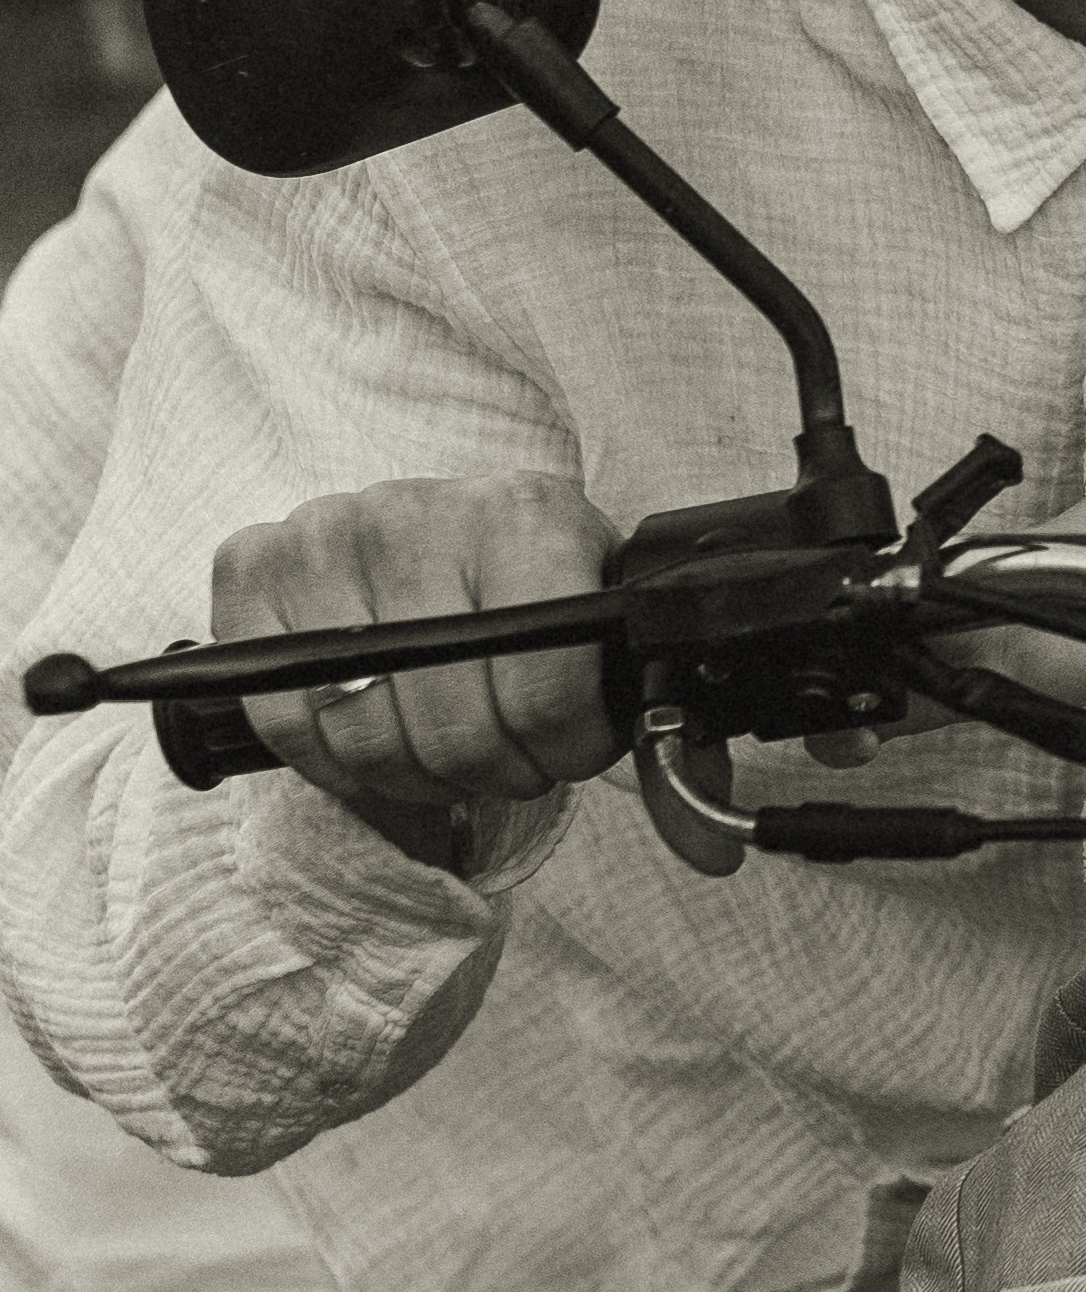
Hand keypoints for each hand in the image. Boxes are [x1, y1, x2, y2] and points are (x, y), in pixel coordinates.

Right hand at [214, 475, 623, 814]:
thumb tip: (629, 726)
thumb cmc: (524, 577)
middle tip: (506, 760)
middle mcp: (413, 514)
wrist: (446, 525)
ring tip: (446, 752)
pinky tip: (376, 741)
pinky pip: (285, 720)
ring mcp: (324, 537)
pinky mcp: (251, 568)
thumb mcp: (588, 599)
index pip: (544, 688)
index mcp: (522, 516)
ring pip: (368, 738)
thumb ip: (605, 658)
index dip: (562, 749)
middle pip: (452, 730)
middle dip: (490, 772)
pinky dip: (334, 764)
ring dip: (416, 777)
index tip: (570, 751)